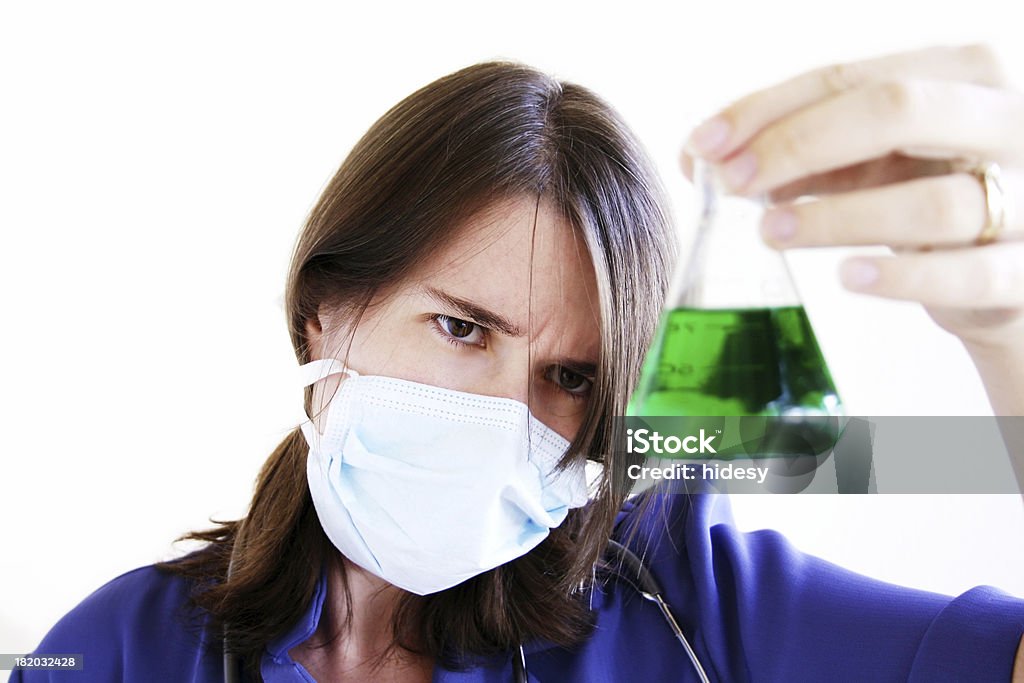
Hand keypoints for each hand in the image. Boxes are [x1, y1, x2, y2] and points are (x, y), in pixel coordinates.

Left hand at [680, 44, 1023, 354]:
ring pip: (932, 199)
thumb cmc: (931, 197)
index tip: (703, 146)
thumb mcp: (874, 161)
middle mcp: (1008, 121)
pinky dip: (903, 277)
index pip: (852, 75)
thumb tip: (703, 157)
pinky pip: (970, 273)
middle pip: (898, 110)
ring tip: (770, 232)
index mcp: (964, 76)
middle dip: (799, 143)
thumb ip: (806, 150)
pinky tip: (848, 278)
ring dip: (838, 217)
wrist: (1011, 272)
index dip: (769, 109)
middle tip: (732, 182)